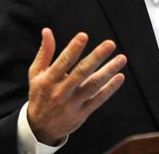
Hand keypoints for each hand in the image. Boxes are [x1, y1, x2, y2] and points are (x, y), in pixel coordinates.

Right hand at [27, 28, 126, 144]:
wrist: (39, 128)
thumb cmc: (40, 93)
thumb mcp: (36, 74)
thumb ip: (44, 52)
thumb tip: (47, 31)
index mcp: (48, 80)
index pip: (63, 62)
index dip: (73, 49)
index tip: (83, 36)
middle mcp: (60, 92)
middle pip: (81, 72)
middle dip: (97, 57)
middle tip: (110, 44)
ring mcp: (72, 104)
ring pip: (93, 86)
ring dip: (109, 71)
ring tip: (122, 58)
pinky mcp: (82, 113)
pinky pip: (98, 99)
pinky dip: (110, 88)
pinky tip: (119, 76)